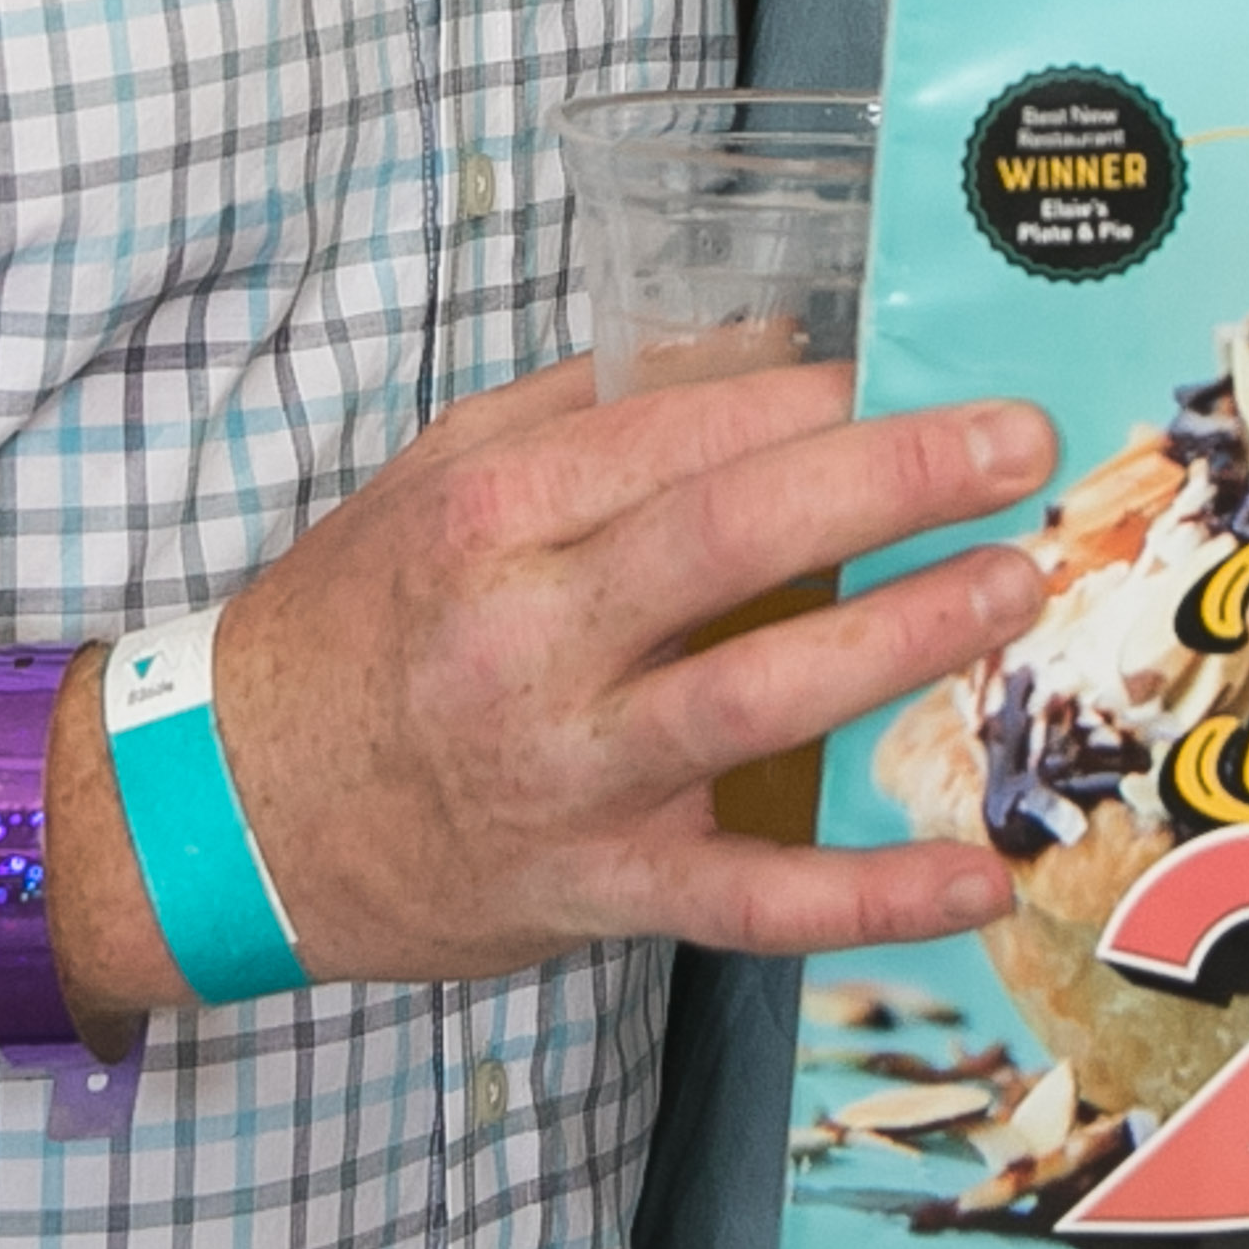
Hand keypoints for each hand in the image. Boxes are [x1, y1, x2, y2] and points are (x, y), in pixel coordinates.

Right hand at [205, 358, 1050, 986]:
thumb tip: (769, 347)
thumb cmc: (358, 624)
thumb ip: (597, 407)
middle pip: (732, 540)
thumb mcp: (444, 478)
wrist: (231, 809)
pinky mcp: (596, 891)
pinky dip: (867, 897)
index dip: (819, 398)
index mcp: (492, 520)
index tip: (919, 371)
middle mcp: (528, 640)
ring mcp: (567, 776)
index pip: (682, 435)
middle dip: (893, 481)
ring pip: (756, 701)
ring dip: (900, 640)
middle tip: (1016, 444)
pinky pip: (749, 901)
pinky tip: (972, 877)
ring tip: (1010, 584)